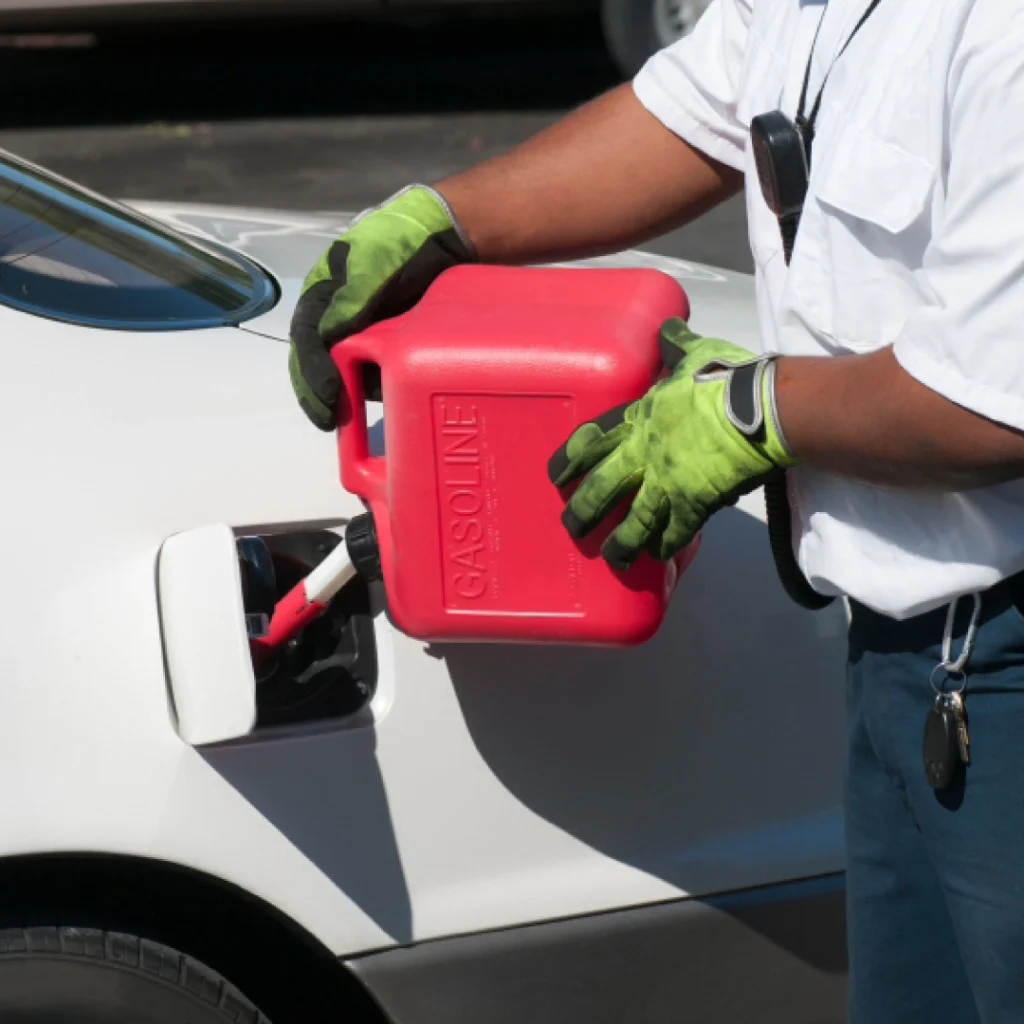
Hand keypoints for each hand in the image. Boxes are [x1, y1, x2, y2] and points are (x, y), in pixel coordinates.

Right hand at [288, 185, 473, 429]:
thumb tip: (328, 333)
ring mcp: (362, 333)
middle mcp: (338, 317)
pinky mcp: (387, 346)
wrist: (449, 238)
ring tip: (347, 423)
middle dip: (318, 393)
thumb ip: (353, 292)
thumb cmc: (406, 240)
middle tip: (328, 420)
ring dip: (342, 398)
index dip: (311, 370)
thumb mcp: (377, 257)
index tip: (325, 396)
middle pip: (318, 362)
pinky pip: (373, 374)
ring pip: (343, 372)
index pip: (307, 337)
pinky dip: (371, 393)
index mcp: (324, 294)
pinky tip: (378, 408)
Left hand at [548, 319, 795, 569]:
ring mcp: (667, 481)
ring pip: (633, 520)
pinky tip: (659, 557)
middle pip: (602, 487)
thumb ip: (676, 346)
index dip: (570, 460)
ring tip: (612, 558)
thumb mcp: (695, 354)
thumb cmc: (728, 379)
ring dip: (620, 542)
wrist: (762, 409)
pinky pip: (675, 531)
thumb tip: (669, 326)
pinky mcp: (695, 503)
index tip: (555, 476)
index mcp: (640, 417)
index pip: (591, 441)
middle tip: (573, 527)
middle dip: (583, 511)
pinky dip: (666, 546)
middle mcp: (645, 452)